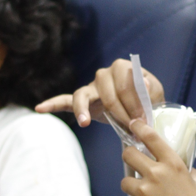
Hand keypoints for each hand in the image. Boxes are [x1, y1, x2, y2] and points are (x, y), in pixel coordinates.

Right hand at [35, 59, 163, 127]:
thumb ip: (150, 88)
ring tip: (84, 122)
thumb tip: (143, 83)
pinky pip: (65, 100)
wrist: (143, 108)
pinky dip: (52, 104)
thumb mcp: (156, 93)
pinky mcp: (82, 100)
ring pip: (82, 94)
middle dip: (120, 113)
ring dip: (83, 109)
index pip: (124, 84)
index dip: (134, 104)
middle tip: (131, 128)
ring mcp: (91, 87)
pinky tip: (39, 108)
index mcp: (122, 67)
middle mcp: (104, 73)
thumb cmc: (149, 100)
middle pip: (106, 92)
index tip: (143, 121)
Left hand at [120, 118, 195, 195]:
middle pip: (128, 155)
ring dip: (131, 188)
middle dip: (128, 158)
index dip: (139, 128)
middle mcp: (156, 174)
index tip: (133, 124)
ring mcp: (144, 192)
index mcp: (173, 165)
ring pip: (124, 182)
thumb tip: (188, 173)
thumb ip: (191, 175)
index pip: (151, 138)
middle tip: (133, 164)